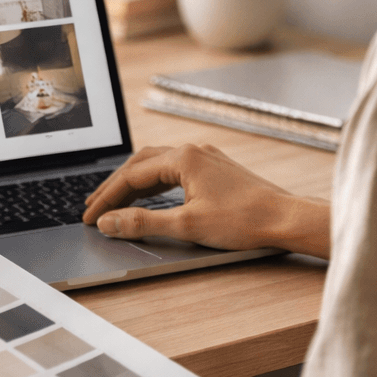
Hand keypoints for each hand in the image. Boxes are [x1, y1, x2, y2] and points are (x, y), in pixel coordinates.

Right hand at [82, 144, 330, 259]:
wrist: (285, 218)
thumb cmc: (243, 221)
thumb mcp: (186, 225)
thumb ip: (143, 222)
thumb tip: (109, 222)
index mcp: (182, 158)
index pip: (131, 176)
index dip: (106, 198)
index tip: (90, 217)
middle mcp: (192, 150)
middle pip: (140, 164)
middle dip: (114, 187)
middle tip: (93, 207)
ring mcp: (205, 157)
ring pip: (157, 164)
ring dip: (133, 183)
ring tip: (114, 202)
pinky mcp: (216, 168)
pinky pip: (174, 169)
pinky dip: (154, 183)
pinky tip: (149, 196)